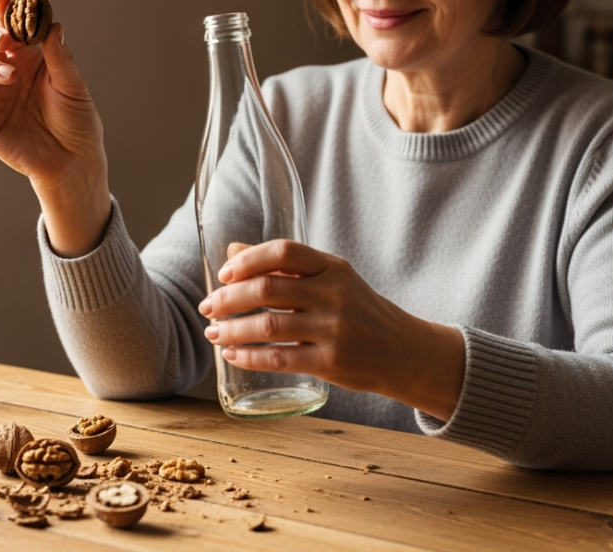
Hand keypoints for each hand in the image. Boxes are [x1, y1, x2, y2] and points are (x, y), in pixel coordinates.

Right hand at [0, 0, 110, 255]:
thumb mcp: (74, 88)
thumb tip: (54, 27)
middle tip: (4, 40)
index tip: (5, 3)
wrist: (74, 161)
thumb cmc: (77, 122)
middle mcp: (5, 73)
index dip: (3, 13)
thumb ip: (61, 59)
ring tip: (8, 76)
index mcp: (28, 59)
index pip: (10, 29)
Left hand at [197, 240, 466, 420]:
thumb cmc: (359, 312)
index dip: (248, 260)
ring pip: (268, 326)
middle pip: (268, 288)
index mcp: (333, 267)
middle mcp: (334, 294)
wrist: (404, 352)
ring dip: (232, 329)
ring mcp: (334, 329)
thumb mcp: (331, 280)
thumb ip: (286, 267)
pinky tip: (232, 355)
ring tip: (213, 333)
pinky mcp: (331, 362)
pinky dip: (249, 356)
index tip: (223, 274)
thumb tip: (233, 251)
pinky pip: (279, 359)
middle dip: (229, 298)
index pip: (284, 251)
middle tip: (207, 308)